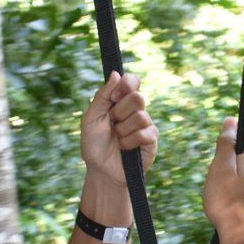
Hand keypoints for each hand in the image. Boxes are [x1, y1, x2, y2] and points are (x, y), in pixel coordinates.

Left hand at [81, 71, 156, 186]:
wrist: (101, 170)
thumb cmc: (94, 144)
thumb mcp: (91, 117)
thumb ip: (103, 95)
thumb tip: (116, 73)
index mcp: (120, 101)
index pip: (133, 81)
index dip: (126, 85)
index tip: (115, 97)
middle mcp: (135, 110)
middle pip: (138, 97)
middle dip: (120, 112)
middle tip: (113, 123)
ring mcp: (145, 124)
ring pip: (140, 116)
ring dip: (123, 130)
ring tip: (117, 139)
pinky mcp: (151, 140)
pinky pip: (145, 133)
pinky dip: (130, 142)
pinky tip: (125, 148)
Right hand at [202, 118, 243, 243]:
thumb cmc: (229, 203)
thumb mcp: (221, 167)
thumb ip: (226, 142)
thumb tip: (231, 120)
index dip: (232, 137)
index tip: (222, 154)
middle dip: (231, 157)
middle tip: (221, 176)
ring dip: (234, 172)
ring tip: (226, 190)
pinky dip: (240, 185)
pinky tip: (233, 200)